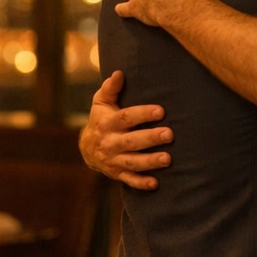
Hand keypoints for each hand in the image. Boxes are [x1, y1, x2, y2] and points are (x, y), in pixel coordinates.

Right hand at [78, 71, 172, 190]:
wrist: (86, 148)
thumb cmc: (100, 118)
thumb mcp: (101, 102)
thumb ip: (110, 88)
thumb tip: (119, 73)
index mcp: (106, 123)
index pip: (125, 118)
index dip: (142, 114)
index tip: (161, 111)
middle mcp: (109, 142)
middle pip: (130, 141)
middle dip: (150, 138)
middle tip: (169, 134)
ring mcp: (112, 160)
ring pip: (132, 162)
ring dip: (149, 162)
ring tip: (168, 159)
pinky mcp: (116, 174)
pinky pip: (129, 180)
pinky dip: (141, 183)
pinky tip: (156, 183)